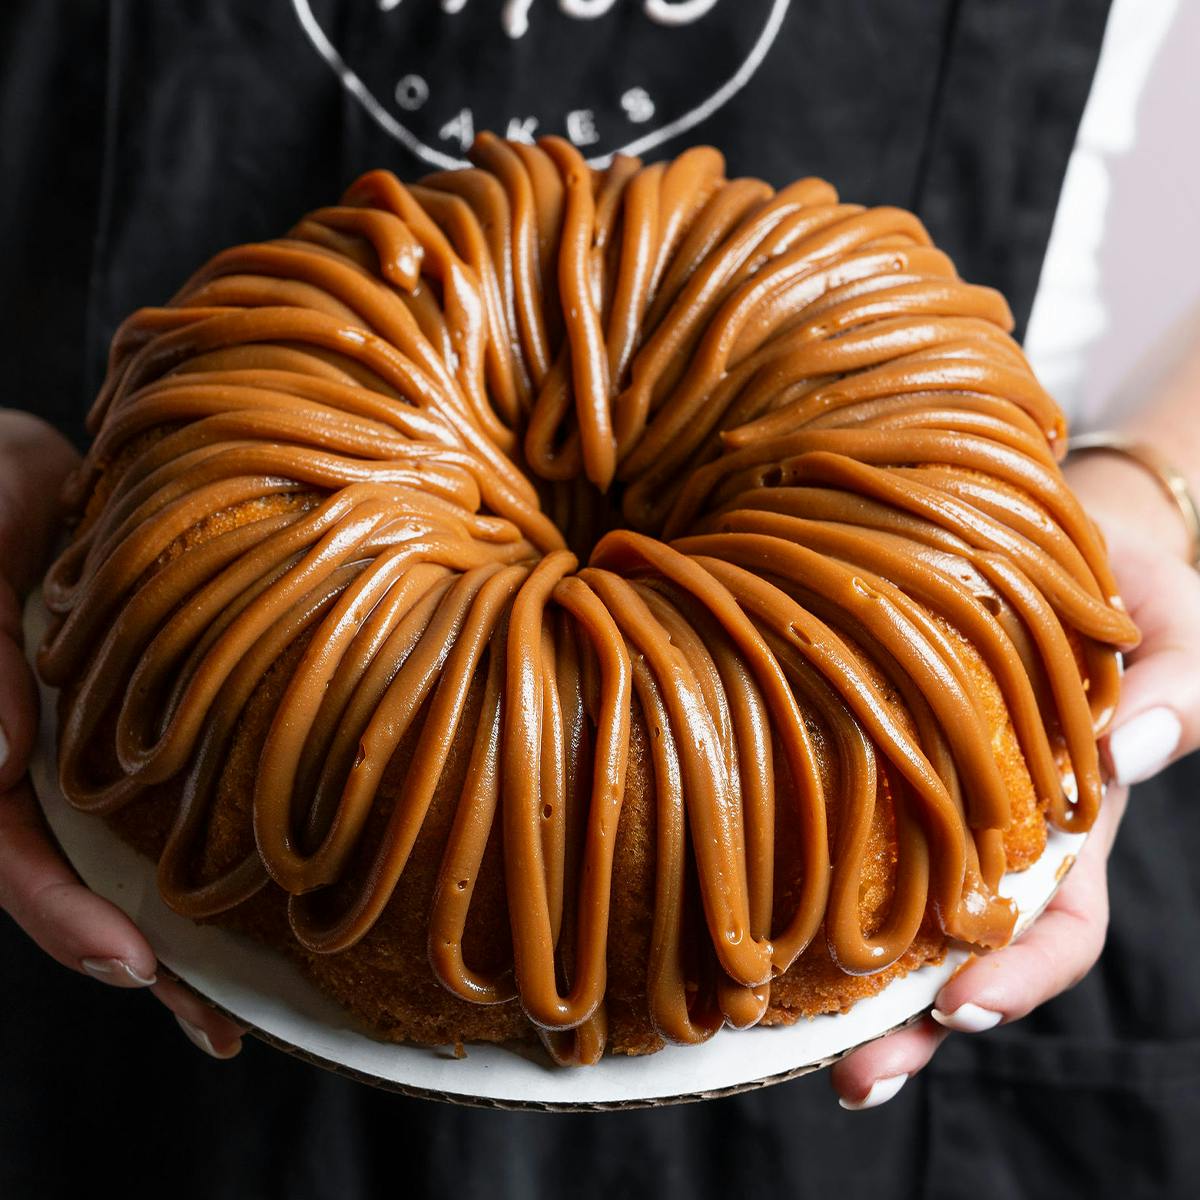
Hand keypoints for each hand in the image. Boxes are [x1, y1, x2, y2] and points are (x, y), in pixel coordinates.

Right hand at [0, 409, 246, 1059]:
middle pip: (88, 883)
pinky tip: (286, 881)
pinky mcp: (164, 717)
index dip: (62, 915)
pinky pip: (195, 789)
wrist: (40, 467)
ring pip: (143, 855)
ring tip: (263, 995)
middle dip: (148, 960)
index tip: (130, 965)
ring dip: (193, 928)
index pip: (10, 852)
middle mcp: (49, 761)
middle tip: (222, 1027)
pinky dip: (230, 840)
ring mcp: (105, 749)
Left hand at [831, 452, 1199, 1109]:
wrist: (1044, 542)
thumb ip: (1173, 693)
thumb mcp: (1173, 633)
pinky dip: (802, 875)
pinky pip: (839, 829)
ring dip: (843, 985)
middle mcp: (989, 836)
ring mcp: (923, 807)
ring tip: (783, 1039)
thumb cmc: (1121, 590)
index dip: (1018, 977)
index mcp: (1070, 828)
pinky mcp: (868, 762)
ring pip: (887, 914)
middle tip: (854, 1076)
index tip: (962, 1007)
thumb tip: (1130, 754)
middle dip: (911, 1026)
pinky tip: (749, 906)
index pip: (1056, 928)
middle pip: (954, 956)